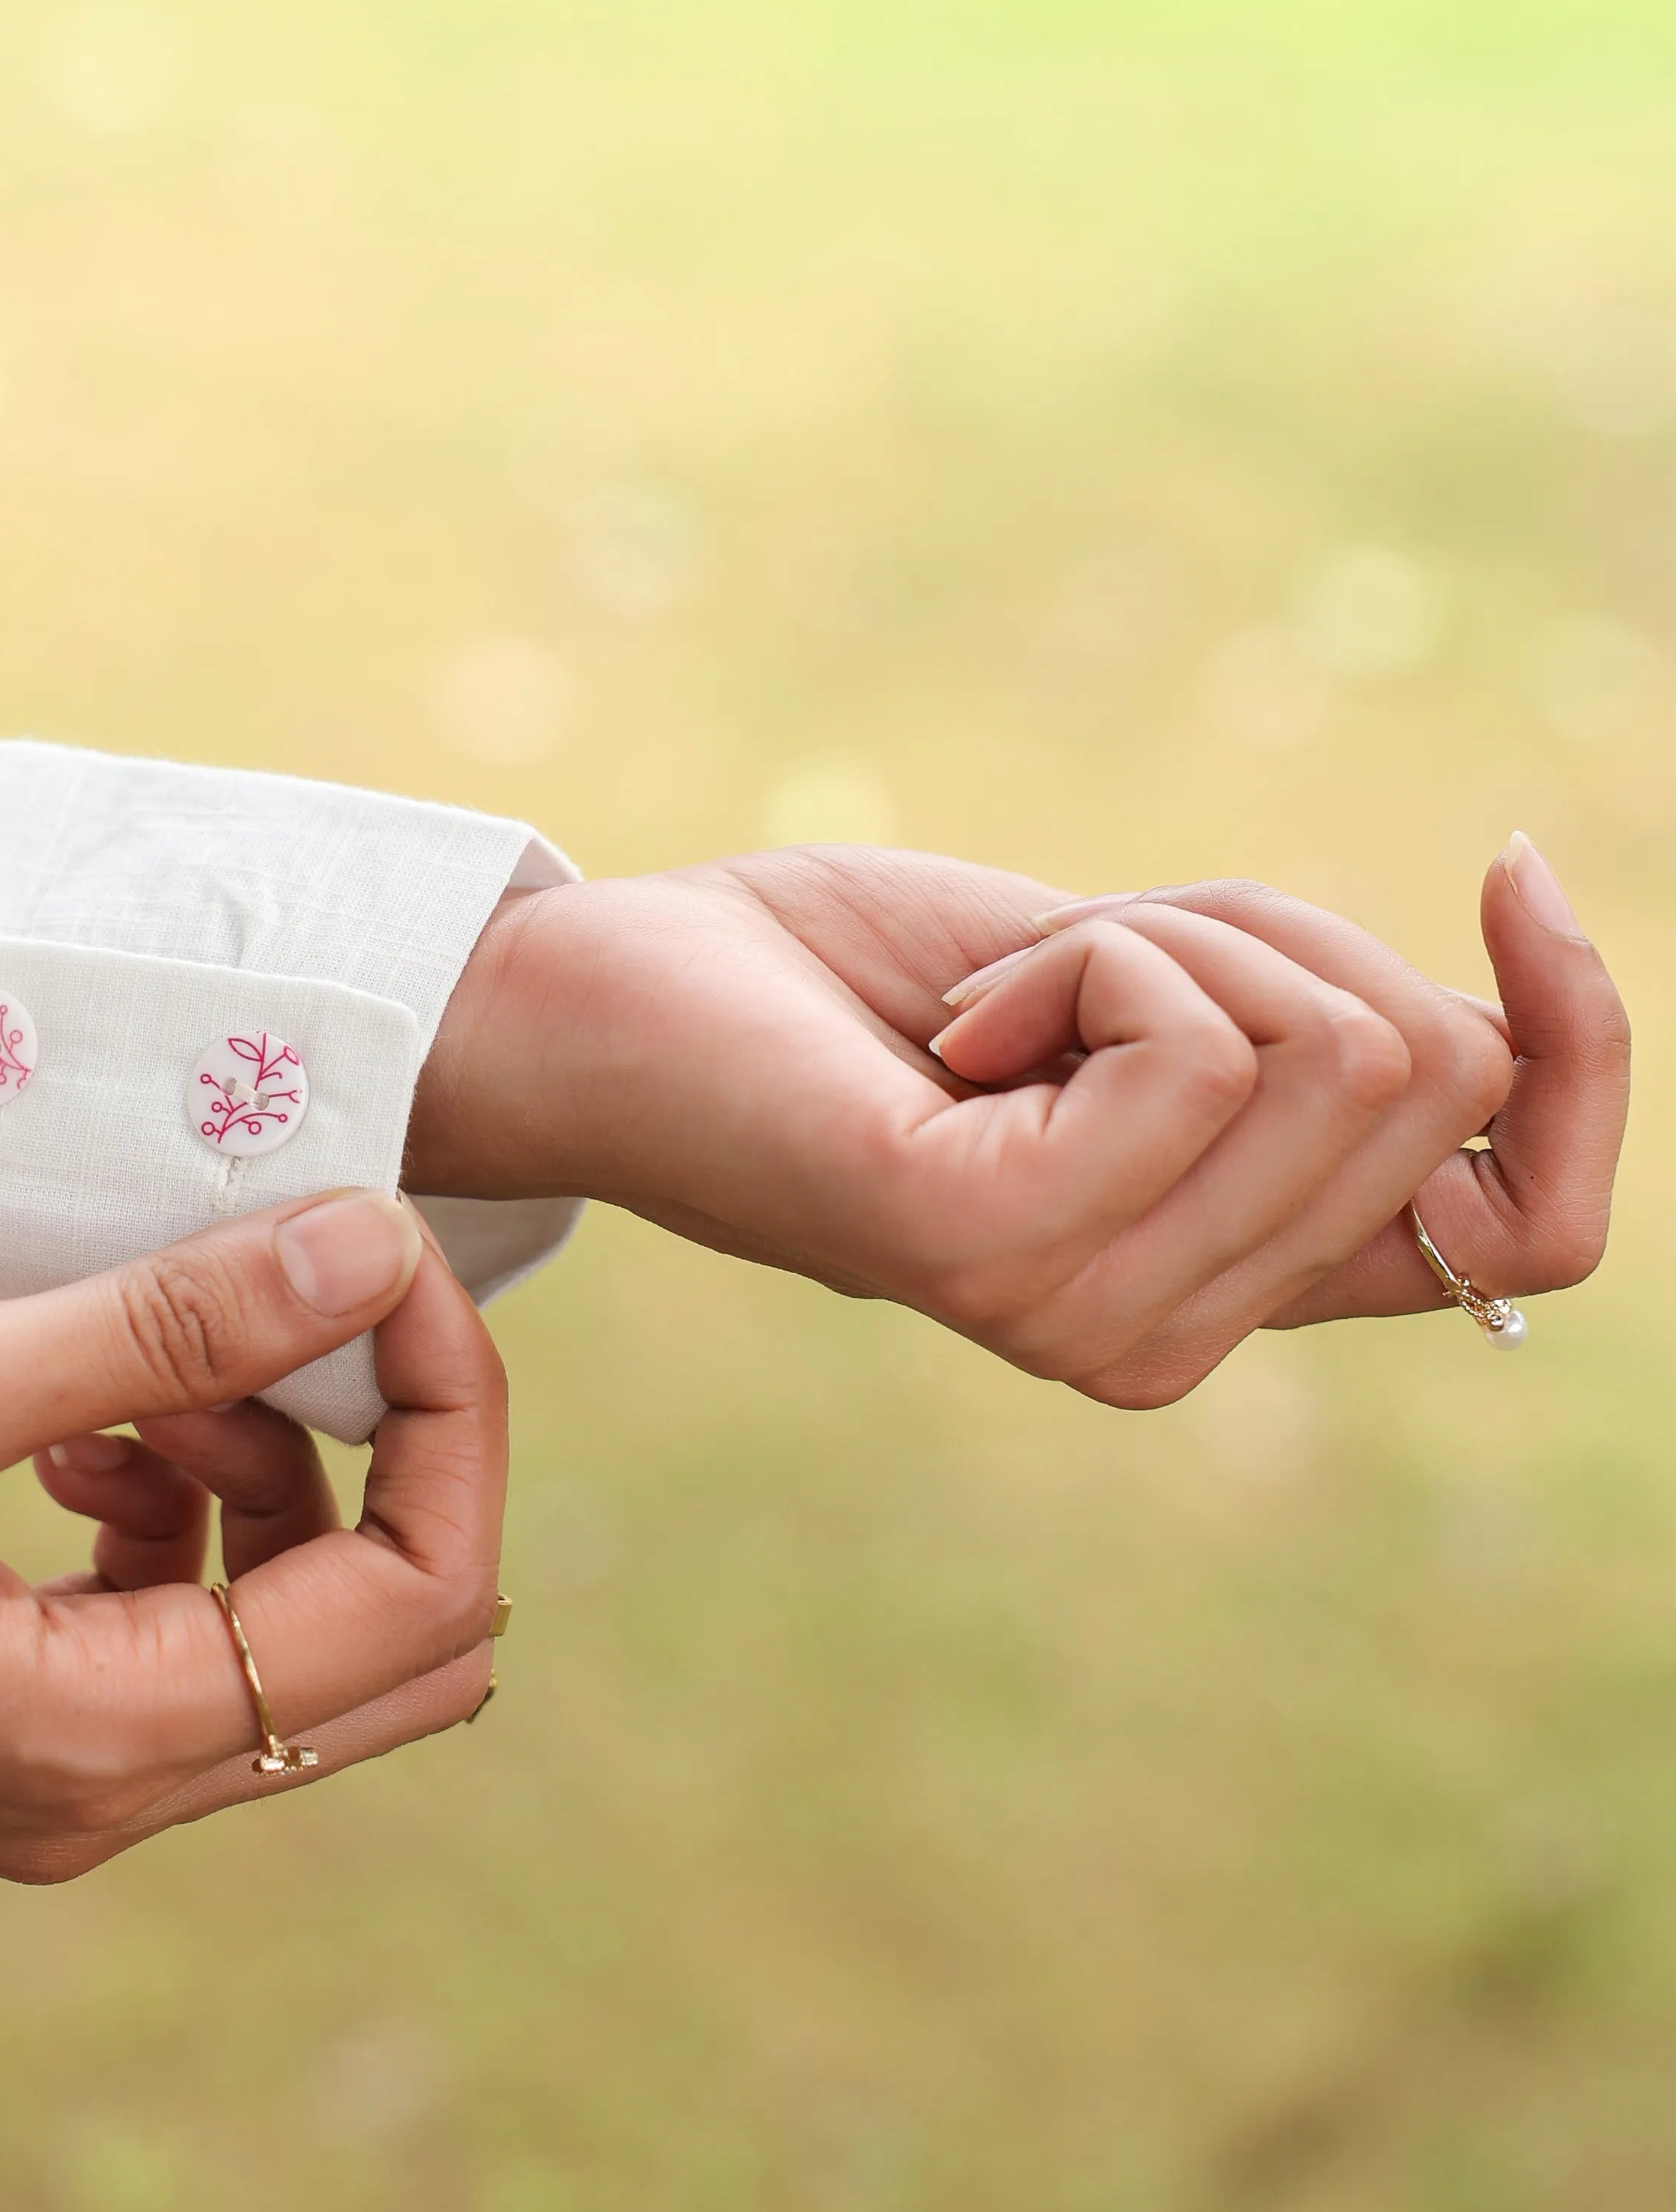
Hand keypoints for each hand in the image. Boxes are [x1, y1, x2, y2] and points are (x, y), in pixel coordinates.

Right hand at [0, 1189, 505, 1880]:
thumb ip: (160, 1328)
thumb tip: (373, 1248)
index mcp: (101, 1742)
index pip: (419, 1602)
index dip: (450, 1417)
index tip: (386, 1258)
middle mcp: (108, 1797)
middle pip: (391, 1635)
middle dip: (379, 1447)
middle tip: (287, 1299)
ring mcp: (63, 1777)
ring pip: (292, 1622)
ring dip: (256, 1467)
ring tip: (116, 1373)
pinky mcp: (12, 1727)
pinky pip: (181, 1622)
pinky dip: (172, 1507)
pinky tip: (63, 1429)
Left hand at [409, 836, 1622, 1408]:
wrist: (630, 999)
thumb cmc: (871, 982)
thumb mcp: (1151, 984)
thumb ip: (1314, 1042)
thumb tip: (1493, 1031)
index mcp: (1235, 1281)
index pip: (1545, 1235)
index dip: (1582, 1047)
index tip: (1508, 874)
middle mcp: (1179, 1337)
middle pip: (1430, 1069)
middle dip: (1273, 934)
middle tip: (1080, 965)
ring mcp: (1091, 1314)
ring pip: (1329, 1041)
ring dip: (1168, 936)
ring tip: (1004, 1002)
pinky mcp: (998, 1248)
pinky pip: (1192, 1037)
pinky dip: (1084, 954)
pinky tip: (954, 1029)